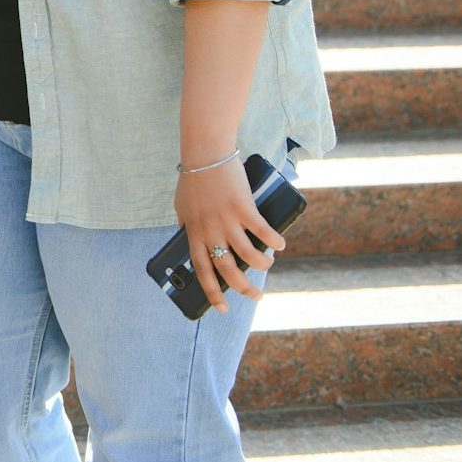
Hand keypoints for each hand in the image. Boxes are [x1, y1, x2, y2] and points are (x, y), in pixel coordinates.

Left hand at [174, 160, 284, 313]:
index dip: (212, 292)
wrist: (204, 153)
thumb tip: (188, 237)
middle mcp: (210, 230)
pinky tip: (279, 246)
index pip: (201, 270)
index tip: (222, 309)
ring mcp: (227, 220)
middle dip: (244, 288)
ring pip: (248, 255)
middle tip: (256, 296)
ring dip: (261, 264)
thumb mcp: (181, 206)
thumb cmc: (193, 179)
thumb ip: (186, 224)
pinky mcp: (243, 208)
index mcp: (194, 232)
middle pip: (228, 269)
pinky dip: (274, 242)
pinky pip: (262, 232)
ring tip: (267, 264)